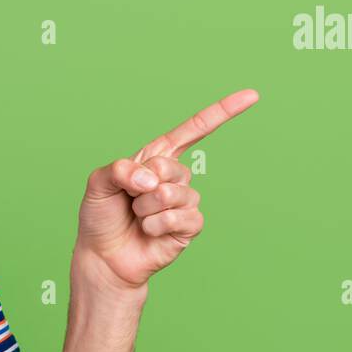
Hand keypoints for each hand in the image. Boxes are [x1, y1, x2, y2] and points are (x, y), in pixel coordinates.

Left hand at [75, 88, 259, 291]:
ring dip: (146, 209)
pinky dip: (157, 225)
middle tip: (129, 200)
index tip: (252, 95)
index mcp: (156, 158)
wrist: (103, 256)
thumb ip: (120, 169)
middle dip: (143, 186)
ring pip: (174, 195)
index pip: (193, 131)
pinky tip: (148, 231)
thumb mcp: (98, 183)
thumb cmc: (101, 217)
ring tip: (137, 217)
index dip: (222, 112)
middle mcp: (174, 178)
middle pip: (172, 169)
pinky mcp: (189, 227)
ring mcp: (184, 202)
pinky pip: (182, 218)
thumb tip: (152, 179)